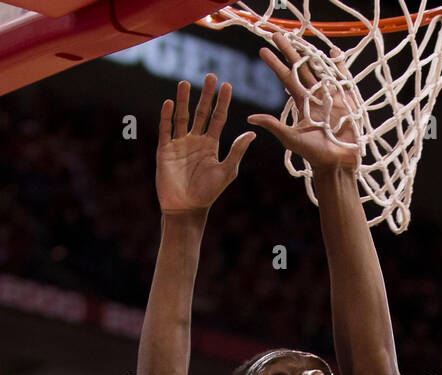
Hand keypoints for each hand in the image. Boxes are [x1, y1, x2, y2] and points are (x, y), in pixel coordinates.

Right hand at [157, 75, 255, 214]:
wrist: (186, 208)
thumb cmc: (208, 193)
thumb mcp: (226, 171)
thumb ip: (237, 151)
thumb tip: (253, 134)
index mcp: (211, 145)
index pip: (218, 118)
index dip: (222, 102)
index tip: (227, 84)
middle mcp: (196, 140)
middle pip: (201, 112)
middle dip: (205, 95)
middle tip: (210, 76)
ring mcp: (179, 143)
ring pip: (182, 116)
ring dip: (183, 100)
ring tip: (185, 83)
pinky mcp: (165, 149)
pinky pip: (165, 129)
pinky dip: (166, 116)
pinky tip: (169, 103)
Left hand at [248, 34, 360, 171]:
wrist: (337, 163)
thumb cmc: (314, 154)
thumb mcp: (291, 138)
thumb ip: (273, 125)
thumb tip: (250, 118)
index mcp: (302, 102)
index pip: (286, 77)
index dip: (275, 64)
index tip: (263, 51)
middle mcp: (314, 95)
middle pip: (300, 67)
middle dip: (289, 51)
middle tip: (276, 35)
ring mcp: (330, 95)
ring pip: (318, 68)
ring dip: (310, 53)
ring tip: (300, 37)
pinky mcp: (346, 98)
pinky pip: (342, 78)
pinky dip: (339, 65)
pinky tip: (333, 52)